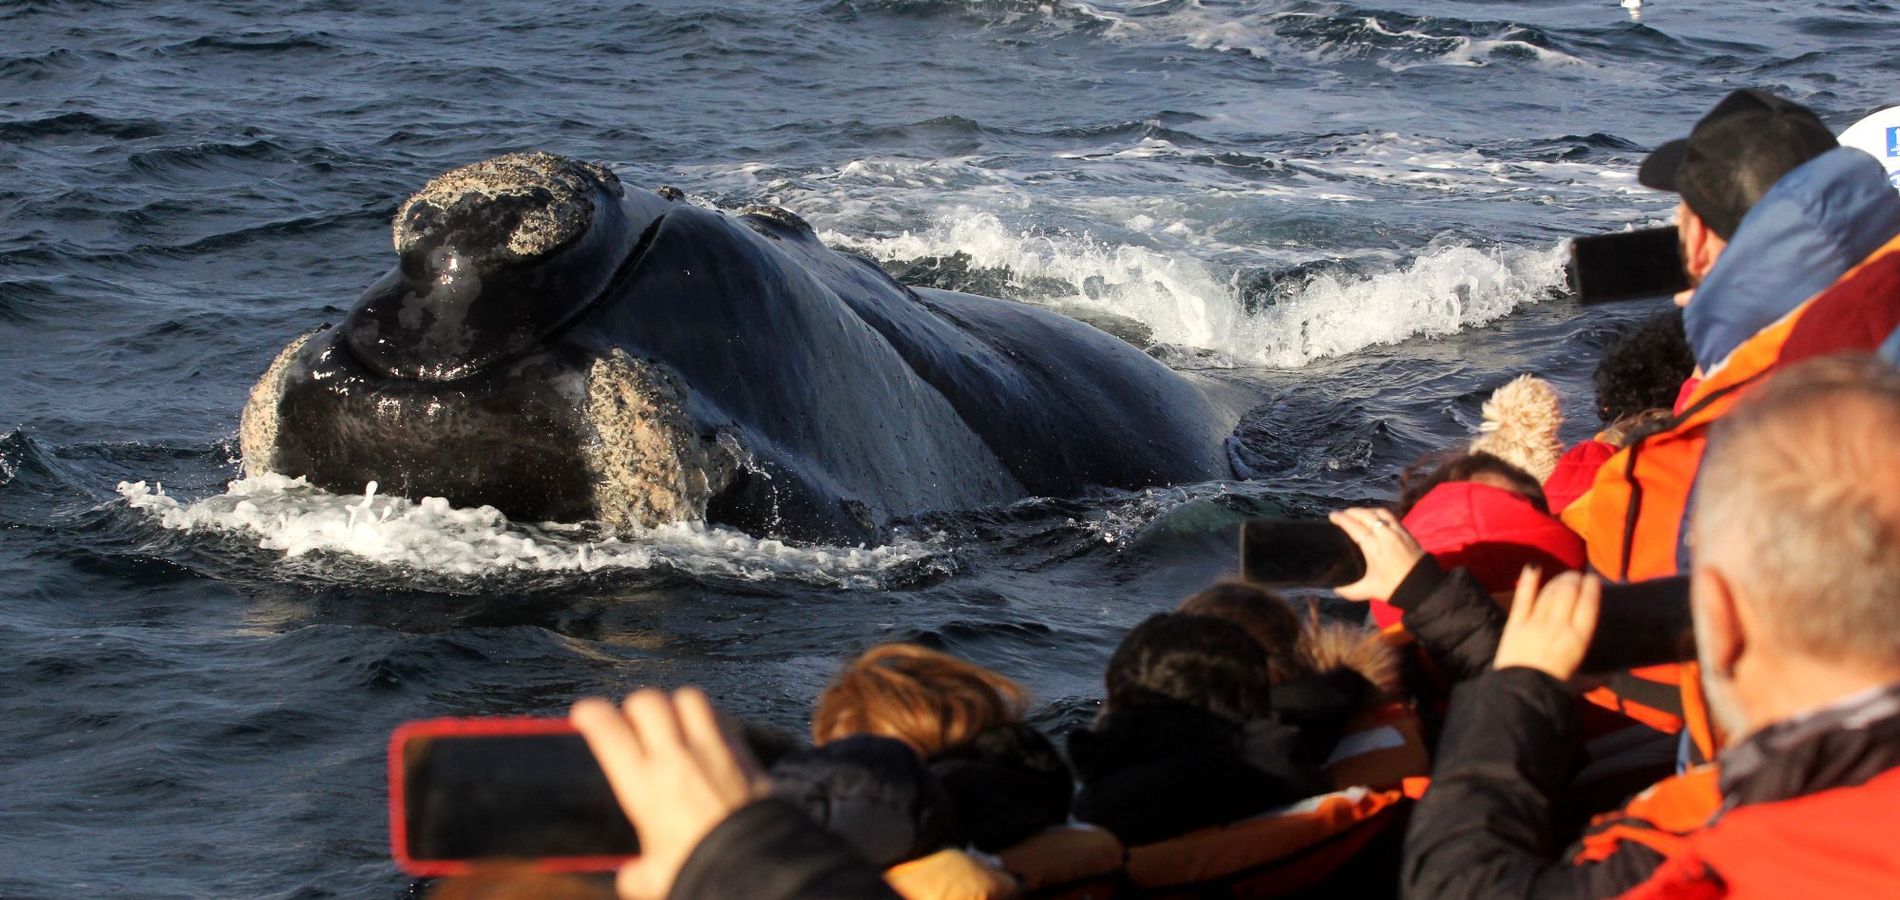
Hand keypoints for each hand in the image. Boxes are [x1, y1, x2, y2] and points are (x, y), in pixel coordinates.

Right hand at [571, 688, 771, 899]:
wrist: (755, 864)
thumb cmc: (702, 867)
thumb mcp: (656, 878)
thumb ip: (636, 873)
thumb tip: (629, 876)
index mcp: (644, 786)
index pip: (608, 730)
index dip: (591, 714)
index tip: (585, 712)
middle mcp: (675, 758)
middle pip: (647, 702)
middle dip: (634, 706)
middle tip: (633, 722)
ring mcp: (711, 748)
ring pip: (686, 698)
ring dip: (674, 704)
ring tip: (671, 721)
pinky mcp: (740, 750)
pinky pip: (720, 714)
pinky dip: (708, 715)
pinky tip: (705, 731)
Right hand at [1329, 507, 1425, 601]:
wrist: (1423, 588)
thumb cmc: (1394, 588)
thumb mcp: (1368, 590)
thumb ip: (1349, 590)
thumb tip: (1335, 588)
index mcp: (1373, 547)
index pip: (1354, 527)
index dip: (1342, 519)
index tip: (1333, 516)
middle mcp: (1385, 535)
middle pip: (1365, 515)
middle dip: (1352, 512)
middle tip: (1342, 514)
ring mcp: (1397, 531)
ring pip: (1379, 513)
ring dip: (1366, 510)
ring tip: (1357, 513)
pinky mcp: (1406, 532)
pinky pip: (1391, 516)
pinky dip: (1379, 513)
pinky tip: (1375, 516)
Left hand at [1493, 567, 1600, 681]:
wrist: (1520, 694)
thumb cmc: (1553, 690)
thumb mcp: (1580, 684)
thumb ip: (1595, 676)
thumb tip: (1610, 674)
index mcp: (1579, 639)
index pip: (1589, 604)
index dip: (1592, 588)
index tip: (1593, 581)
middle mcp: (1559, 625)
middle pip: (1569, 592)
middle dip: (1574, 580)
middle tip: (1577, 577)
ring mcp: (1535, 622)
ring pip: (1550, 592)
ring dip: (1558, 580)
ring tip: (1564, 577)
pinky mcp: (1515, 623)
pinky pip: (1524, 597)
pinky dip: (1529, 580)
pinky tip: (1534, 567)